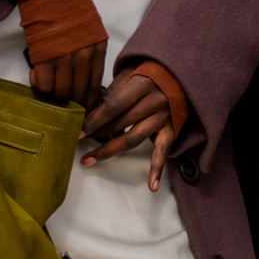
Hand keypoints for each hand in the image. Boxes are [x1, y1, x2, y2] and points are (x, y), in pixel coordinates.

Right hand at [0, 0, 107, 108]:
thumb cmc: (64, 2)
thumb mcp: (88, 26)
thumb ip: (88, 51)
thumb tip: (82, 77)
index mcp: (98, 48)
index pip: (95, 87)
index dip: (87, 104)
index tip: (81, 113)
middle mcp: (84, 55)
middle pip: (78, 94)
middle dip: (70, 105)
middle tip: (62, 108)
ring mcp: (64, 56)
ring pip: (60, 93)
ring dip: (52, 94)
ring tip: (45, 84)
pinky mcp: (44, 56)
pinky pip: (43, 85)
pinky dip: (38, 85)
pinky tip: (35, 74)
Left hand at [80, 71, 177, 191]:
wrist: (180, 73)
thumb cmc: (149, 72)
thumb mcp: (130, 72)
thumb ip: (113, 90)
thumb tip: (90, 111)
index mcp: (141, 84)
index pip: (113, 106)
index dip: (94, 120)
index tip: (78, 130)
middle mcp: (153, 102)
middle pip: (120, 124)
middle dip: (96, 134)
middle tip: (77, 142)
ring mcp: (163, 118)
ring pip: (133, 139)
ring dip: (109, 151)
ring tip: (89, 160)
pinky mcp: (171, 129)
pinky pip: (163, 152)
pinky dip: (157, 169)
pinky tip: (152, 186)